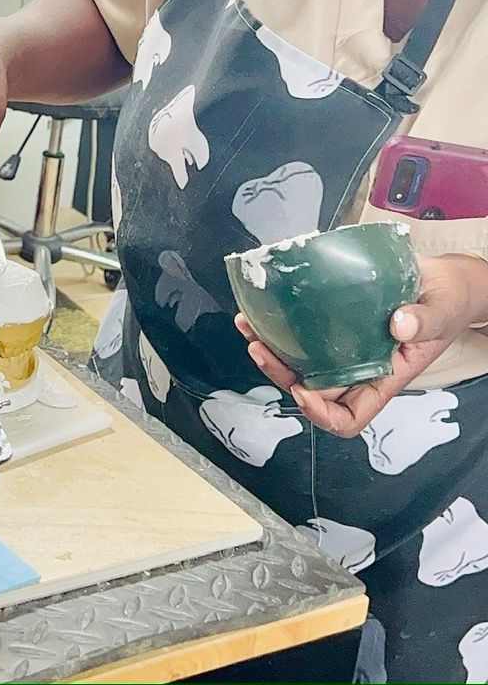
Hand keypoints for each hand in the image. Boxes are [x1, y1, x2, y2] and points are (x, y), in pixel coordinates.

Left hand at [236, 252, 487, 436]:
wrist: (447, 279)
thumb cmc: (448, 302)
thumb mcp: (441, 310)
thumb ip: (422, 321)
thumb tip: (398, 324)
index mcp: (386, 376)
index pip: (350, 416)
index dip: (322, 414)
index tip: (303, 390)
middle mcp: (361, 366)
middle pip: (314, 389)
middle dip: (281, 374)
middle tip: (258, 347)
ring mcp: (347, 344)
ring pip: (302, 361)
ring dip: (272, 348)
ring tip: (249, 323)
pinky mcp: (339, 320)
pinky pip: (306, 331)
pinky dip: (282, 323)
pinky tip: (266, 305)